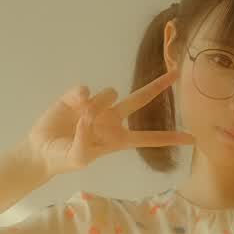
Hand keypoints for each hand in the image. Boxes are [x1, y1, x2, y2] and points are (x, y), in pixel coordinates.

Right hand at [21, 69, 195, 179]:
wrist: (41, 149)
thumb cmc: (63, 158)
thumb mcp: (78, 158)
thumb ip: (86, 142)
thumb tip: (89, 117)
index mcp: (118, 139)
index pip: (149, 138)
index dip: (170, 138)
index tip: (192, 139)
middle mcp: (112, 119)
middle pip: (140, 99)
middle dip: (158, 87)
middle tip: (176, 74)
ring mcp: (97, 104)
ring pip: (109, 93)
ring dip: (97, 105)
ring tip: (79, 120)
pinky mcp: (78, 95)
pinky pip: (86, 89)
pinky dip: (80, 96)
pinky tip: (72, 105)